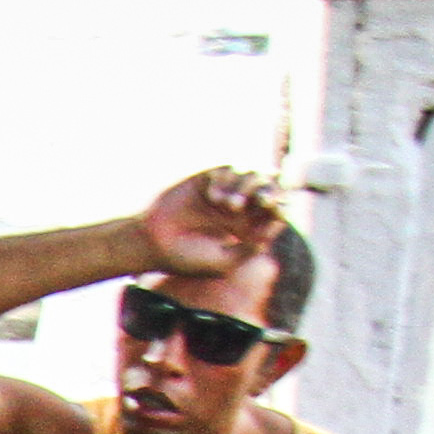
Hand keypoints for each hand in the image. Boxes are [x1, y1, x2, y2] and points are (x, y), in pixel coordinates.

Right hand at [139, 166, 281, 280]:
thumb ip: (251, 249)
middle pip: (268, 189)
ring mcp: (224, 192)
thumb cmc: (186, 258)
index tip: (279, 212)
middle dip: (271, 192)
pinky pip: (228, 170)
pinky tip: (213, 198)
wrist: (152, 244)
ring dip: (247, 188)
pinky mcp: (207, 179)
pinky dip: (225, 182)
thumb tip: (277, 227)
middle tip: (264, 200)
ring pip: (251, 176)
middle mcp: (239, 208)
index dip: (281, 209)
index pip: (274, 212)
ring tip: (230, 206)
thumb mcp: (223, 263)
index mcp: (246, 228)